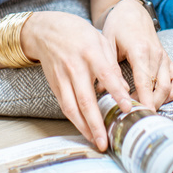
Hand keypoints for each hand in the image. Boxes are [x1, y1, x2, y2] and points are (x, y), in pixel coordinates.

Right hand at [21, 11, 132, 150]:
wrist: (46, 31)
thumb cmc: (78, 34)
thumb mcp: (99, 40)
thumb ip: (112, 63)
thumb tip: (125, 88)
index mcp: (90, 52)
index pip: (105, 75)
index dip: (116, 92)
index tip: (127, 108)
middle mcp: (75, 67)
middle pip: (86, 99)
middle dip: (96, 123)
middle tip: (106, 141)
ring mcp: (62, 78)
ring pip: (72, 108)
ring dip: (84, 128)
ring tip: (96, 142)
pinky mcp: (55, 85)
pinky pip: (65, 106)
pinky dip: (75, 121)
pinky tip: (85, 130)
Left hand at [101, 0, 172, 110]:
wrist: (132, 10)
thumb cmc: (117, 26)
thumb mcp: (107, 42)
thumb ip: (109, 66)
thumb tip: (103, 90)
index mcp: (140, 51)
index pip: (145, 81)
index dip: (145, 99)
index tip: (142, 114)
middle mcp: (156, 55)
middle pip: (159, 88)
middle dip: (150, 105)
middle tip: (137, 117)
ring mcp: (164, 57)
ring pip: (169, 86)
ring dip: (160, 102)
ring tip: (146, 111)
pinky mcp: (167, 58)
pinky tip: (162, 99)